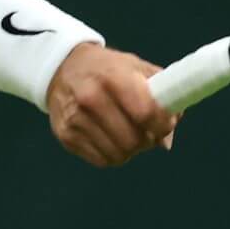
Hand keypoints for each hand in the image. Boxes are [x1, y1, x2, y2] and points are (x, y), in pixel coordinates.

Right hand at [46, 43, 177, 167]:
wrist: (62, 67)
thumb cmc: (107, 69)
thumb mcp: (136, 67)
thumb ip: (161, 96)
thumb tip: (167, 138)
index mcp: (112, 76)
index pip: (145, 113)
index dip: (162, 124)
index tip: (166, 125)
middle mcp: (90, 98)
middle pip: (133, 140)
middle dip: (148, 141)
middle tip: (148, 133)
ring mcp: (75, 119)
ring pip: (119, 155)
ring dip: (130, 150)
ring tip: (129, 134)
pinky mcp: (66, 136)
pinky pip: (101, 161)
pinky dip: (112, 154)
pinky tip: (111, 138)